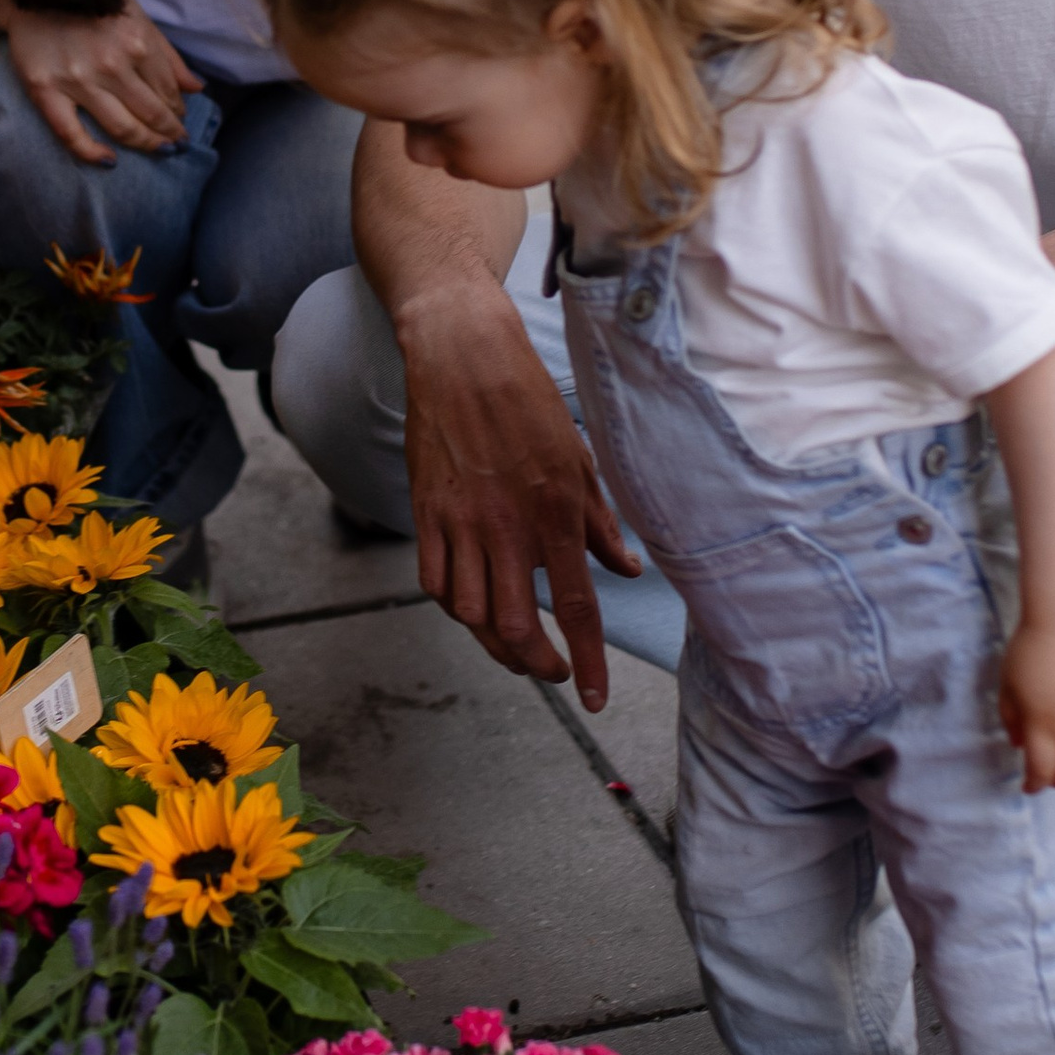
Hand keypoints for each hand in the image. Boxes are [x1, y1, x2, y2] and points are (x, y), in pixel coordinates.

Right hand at [4, 4, 201, 166]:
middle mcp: (111, 63)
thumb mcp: (138, 17)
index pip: (168, 91)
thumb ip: (167, 55)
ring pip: (121, 127)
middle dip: (169, 133)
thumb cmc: (93, 1)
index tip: (180, 119)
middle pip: (150, 113)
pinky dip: (92, 153)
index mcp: (137, 42)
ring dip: (146, 144)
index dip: (178, 110)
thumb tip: (197, 89)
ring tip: (158, 151)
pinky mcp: (45, 90)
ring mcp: (77, 79)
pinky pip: (70, 134)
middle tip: (177, 144)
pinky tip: (109, 160)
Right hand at [396, 275, 638, 711]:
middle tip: (553, 673)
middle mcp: (507, 526)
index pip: (576, 606)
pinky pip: (435, 583)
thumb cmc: (528, 402)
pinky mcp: (427, 514)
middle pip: (515, 627)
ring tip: (516, 648)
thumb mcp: (581, 460)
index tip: (594, 697)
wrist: (462, 357)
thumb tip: (627, 570)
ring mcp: (461, 523)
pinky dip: (456, 608)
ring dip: (495, 645)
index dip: (587, 660)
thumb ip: (602, 523)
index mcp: (555, 513)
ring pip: (471, 615)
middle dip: (537, 666)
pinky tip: (474, 608)